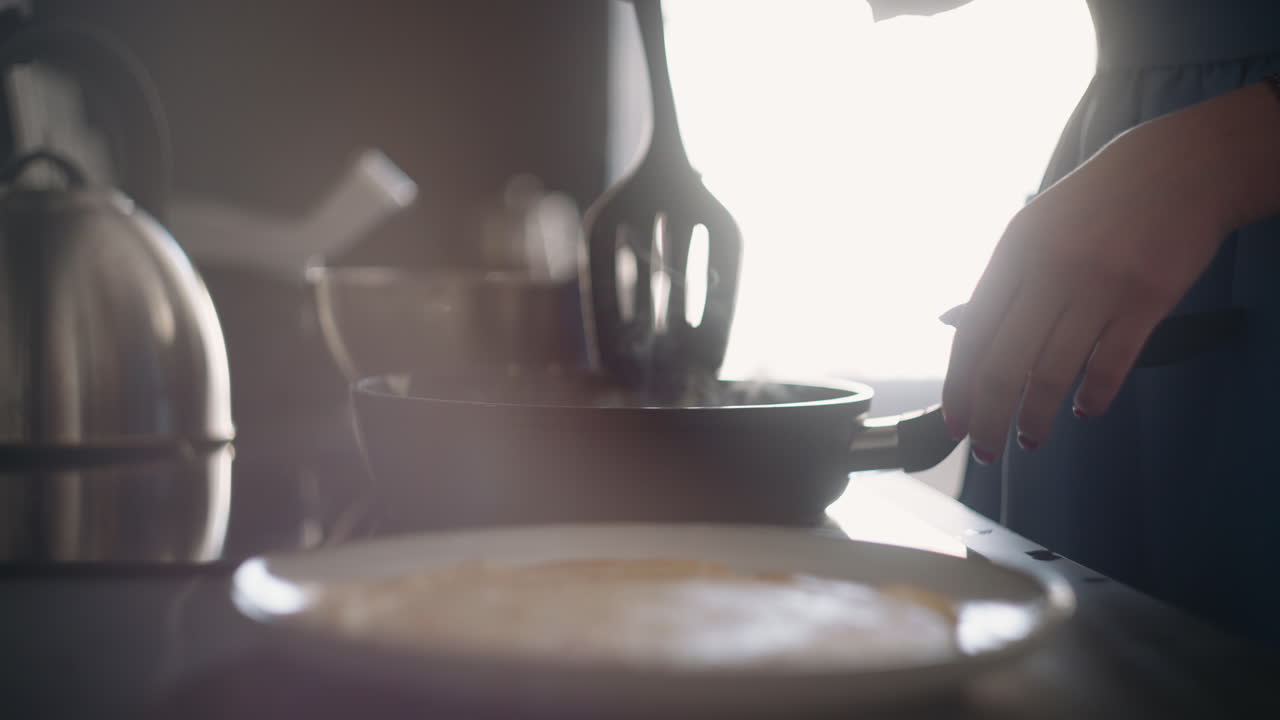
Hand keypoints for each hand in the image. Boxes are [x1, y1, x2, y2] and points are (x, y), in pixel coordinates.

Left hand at [941, 82, 1279, 462]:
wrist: (1183, 167)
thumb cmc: (1102, 200)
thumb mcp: (1036, 226)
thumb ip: (1009, 281)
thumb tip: (980, 343)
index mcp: (1014, 251)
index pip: (972, 333)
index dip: (959, 385)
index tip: (955, 419)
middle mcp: (1050, 270)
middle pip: (1003, 364)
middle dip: (987, 416)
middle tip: (985, 448)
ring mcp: (1099, 287)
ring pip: (1052, 373)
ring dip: (1036, 417)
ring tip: (1029, 438)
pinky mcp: (1146, 301)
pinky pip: (1110, 365)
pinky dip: (1094, 396)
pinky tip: (1085, 409)